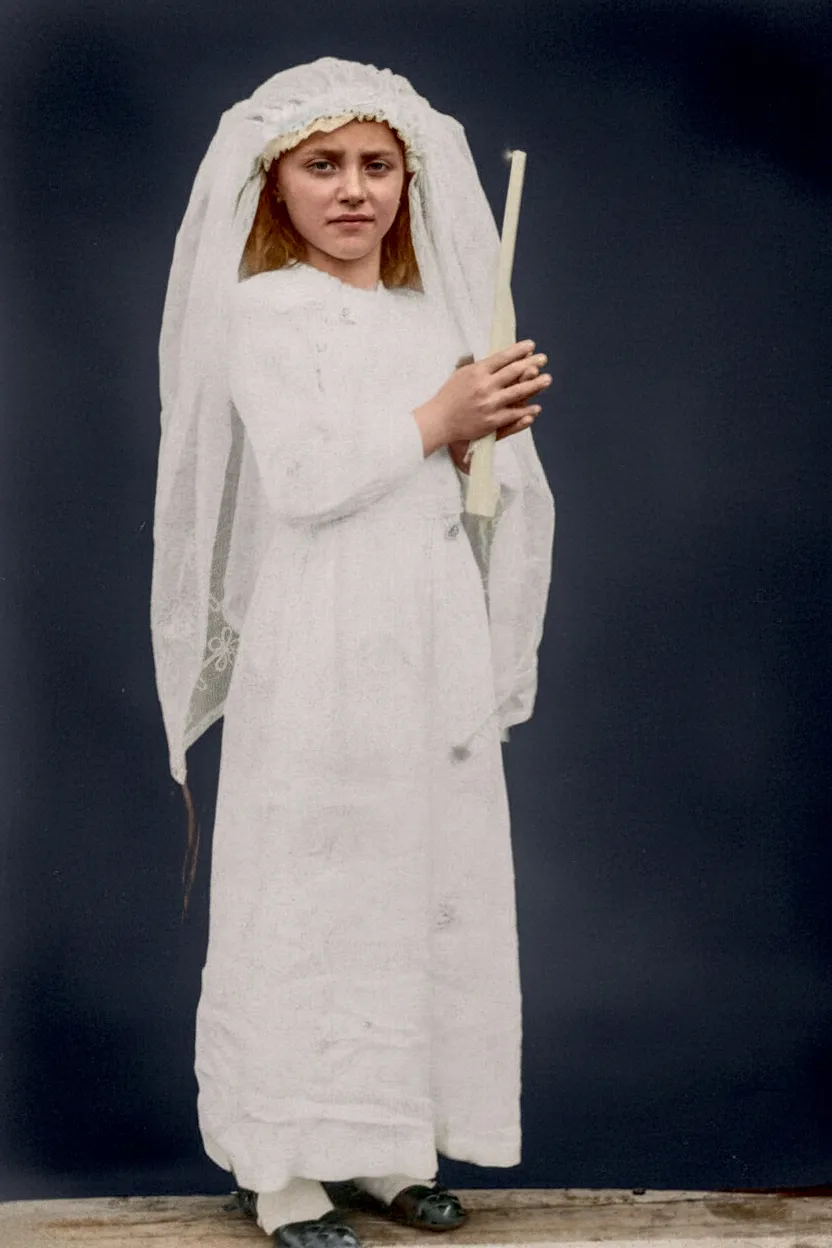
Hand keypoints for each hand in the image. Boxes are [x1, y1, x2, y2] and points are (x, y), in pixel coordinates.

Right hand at [447, 352, 545, 472]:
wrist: (439, 421)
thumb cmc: (449, 397)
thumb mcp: (462, 374)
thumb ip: (481, 367)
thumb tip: (501, 359)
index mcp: (477, 372)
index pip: (503, 357)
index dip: (519, 350)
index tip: (531, 346)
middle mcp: (485, 386)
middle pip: (514, 372)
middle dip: (532, 364)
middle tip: (543, 359)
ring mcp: (490, 404)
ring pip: (518, 392)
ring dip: (535, 385)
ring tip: (547, 379)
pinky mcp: (492, 421)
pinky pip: (514, 414)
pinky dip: (527, 411)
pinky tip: (536, 407)